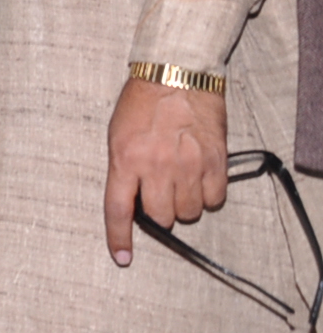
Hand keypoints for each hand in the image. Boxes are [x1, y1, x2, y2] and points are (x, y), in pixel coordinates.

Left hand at [104, 77, 227, 265]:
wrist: (176, 74)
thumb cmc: (141, 103)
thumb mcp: (117, 135)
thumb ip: (124, 169)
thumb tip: (134, 202)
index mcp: (125, 160)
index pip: (118, 210)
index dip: (119, 238)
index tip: (122, 258)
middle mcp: (156, 167)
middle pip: (161, 217)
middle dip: (159, 213)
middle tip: (159, 193)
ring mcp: (189, 165)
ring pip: (189, 212)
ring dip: (183, 204)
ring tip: (179, 180)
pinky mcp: (216, 161)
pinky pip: (214, 199)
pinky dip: (208, 195)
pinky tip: (200, 176)